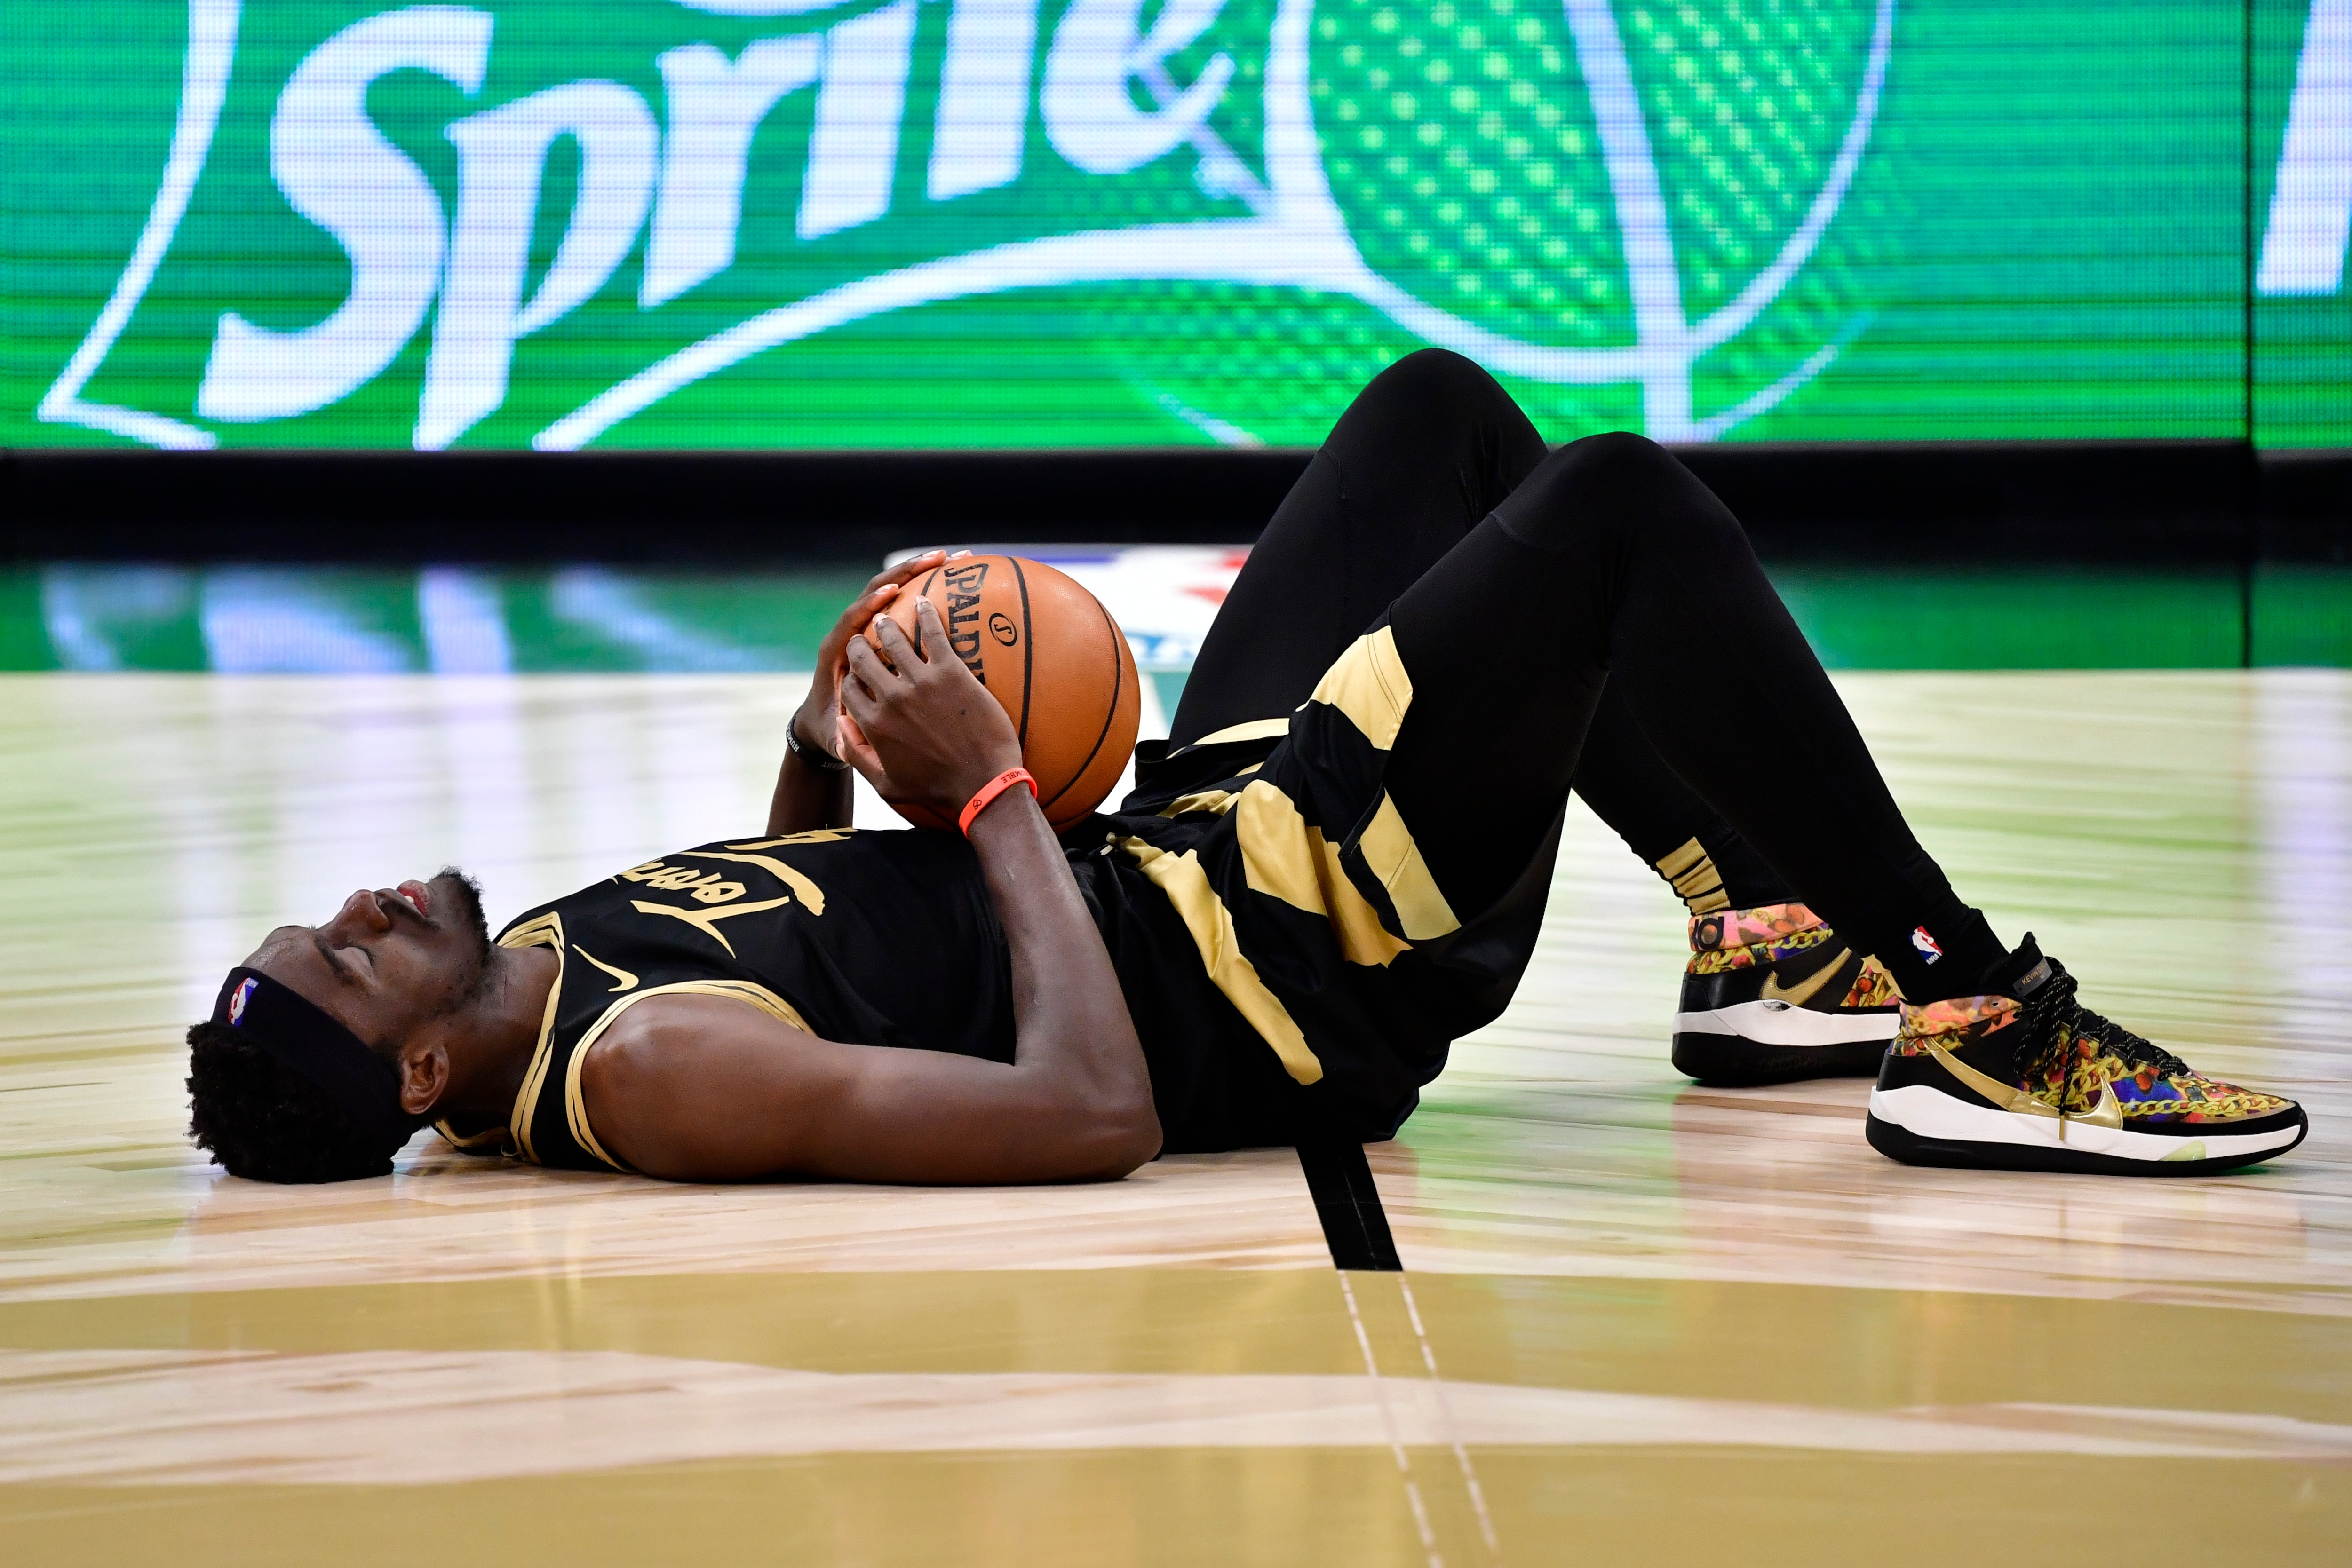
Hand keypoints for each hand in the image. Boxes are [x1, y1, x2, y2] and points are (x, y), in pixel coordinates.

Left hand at [793, 549, 946, 762]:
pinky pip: (901, 602)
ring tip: (951, 559)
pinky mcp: (881, 631)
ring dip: (917, 571)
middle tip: (936, 559)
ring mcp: (868, 630)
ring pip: (890, 590)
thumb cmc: (828, 730)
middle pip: (874, 590)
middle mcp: (851, 634)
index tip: (891, 594)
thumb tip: (842, 736)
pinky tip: (953, 576)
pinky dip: (923, 586)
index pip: (851, 620)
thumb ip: (843, 738)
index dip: (869, 605)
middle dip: (903, 571)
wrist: (822, 723)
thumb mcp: (837, 739)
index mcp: (836, 653)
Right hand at [838, 598, 1023, 821]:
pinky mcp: (952, 672)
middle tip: (866, 636)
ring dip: (886, 623)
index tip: (858, 671)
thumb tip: (843, 728)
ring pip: (893, 639)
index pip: (849, 688)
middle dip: (860, 643)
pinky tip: (923, 601)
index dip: (851, 676)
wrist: (984, 786)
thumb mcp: (888, 784)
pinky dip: (925, 612)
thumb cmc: (938, 790)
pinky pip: (934, 632)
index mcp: (874, 724)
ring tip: (887, 615)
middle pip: (863, 658)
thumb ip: (859, 756)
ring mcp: (921, 683)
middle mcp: (892, 699)